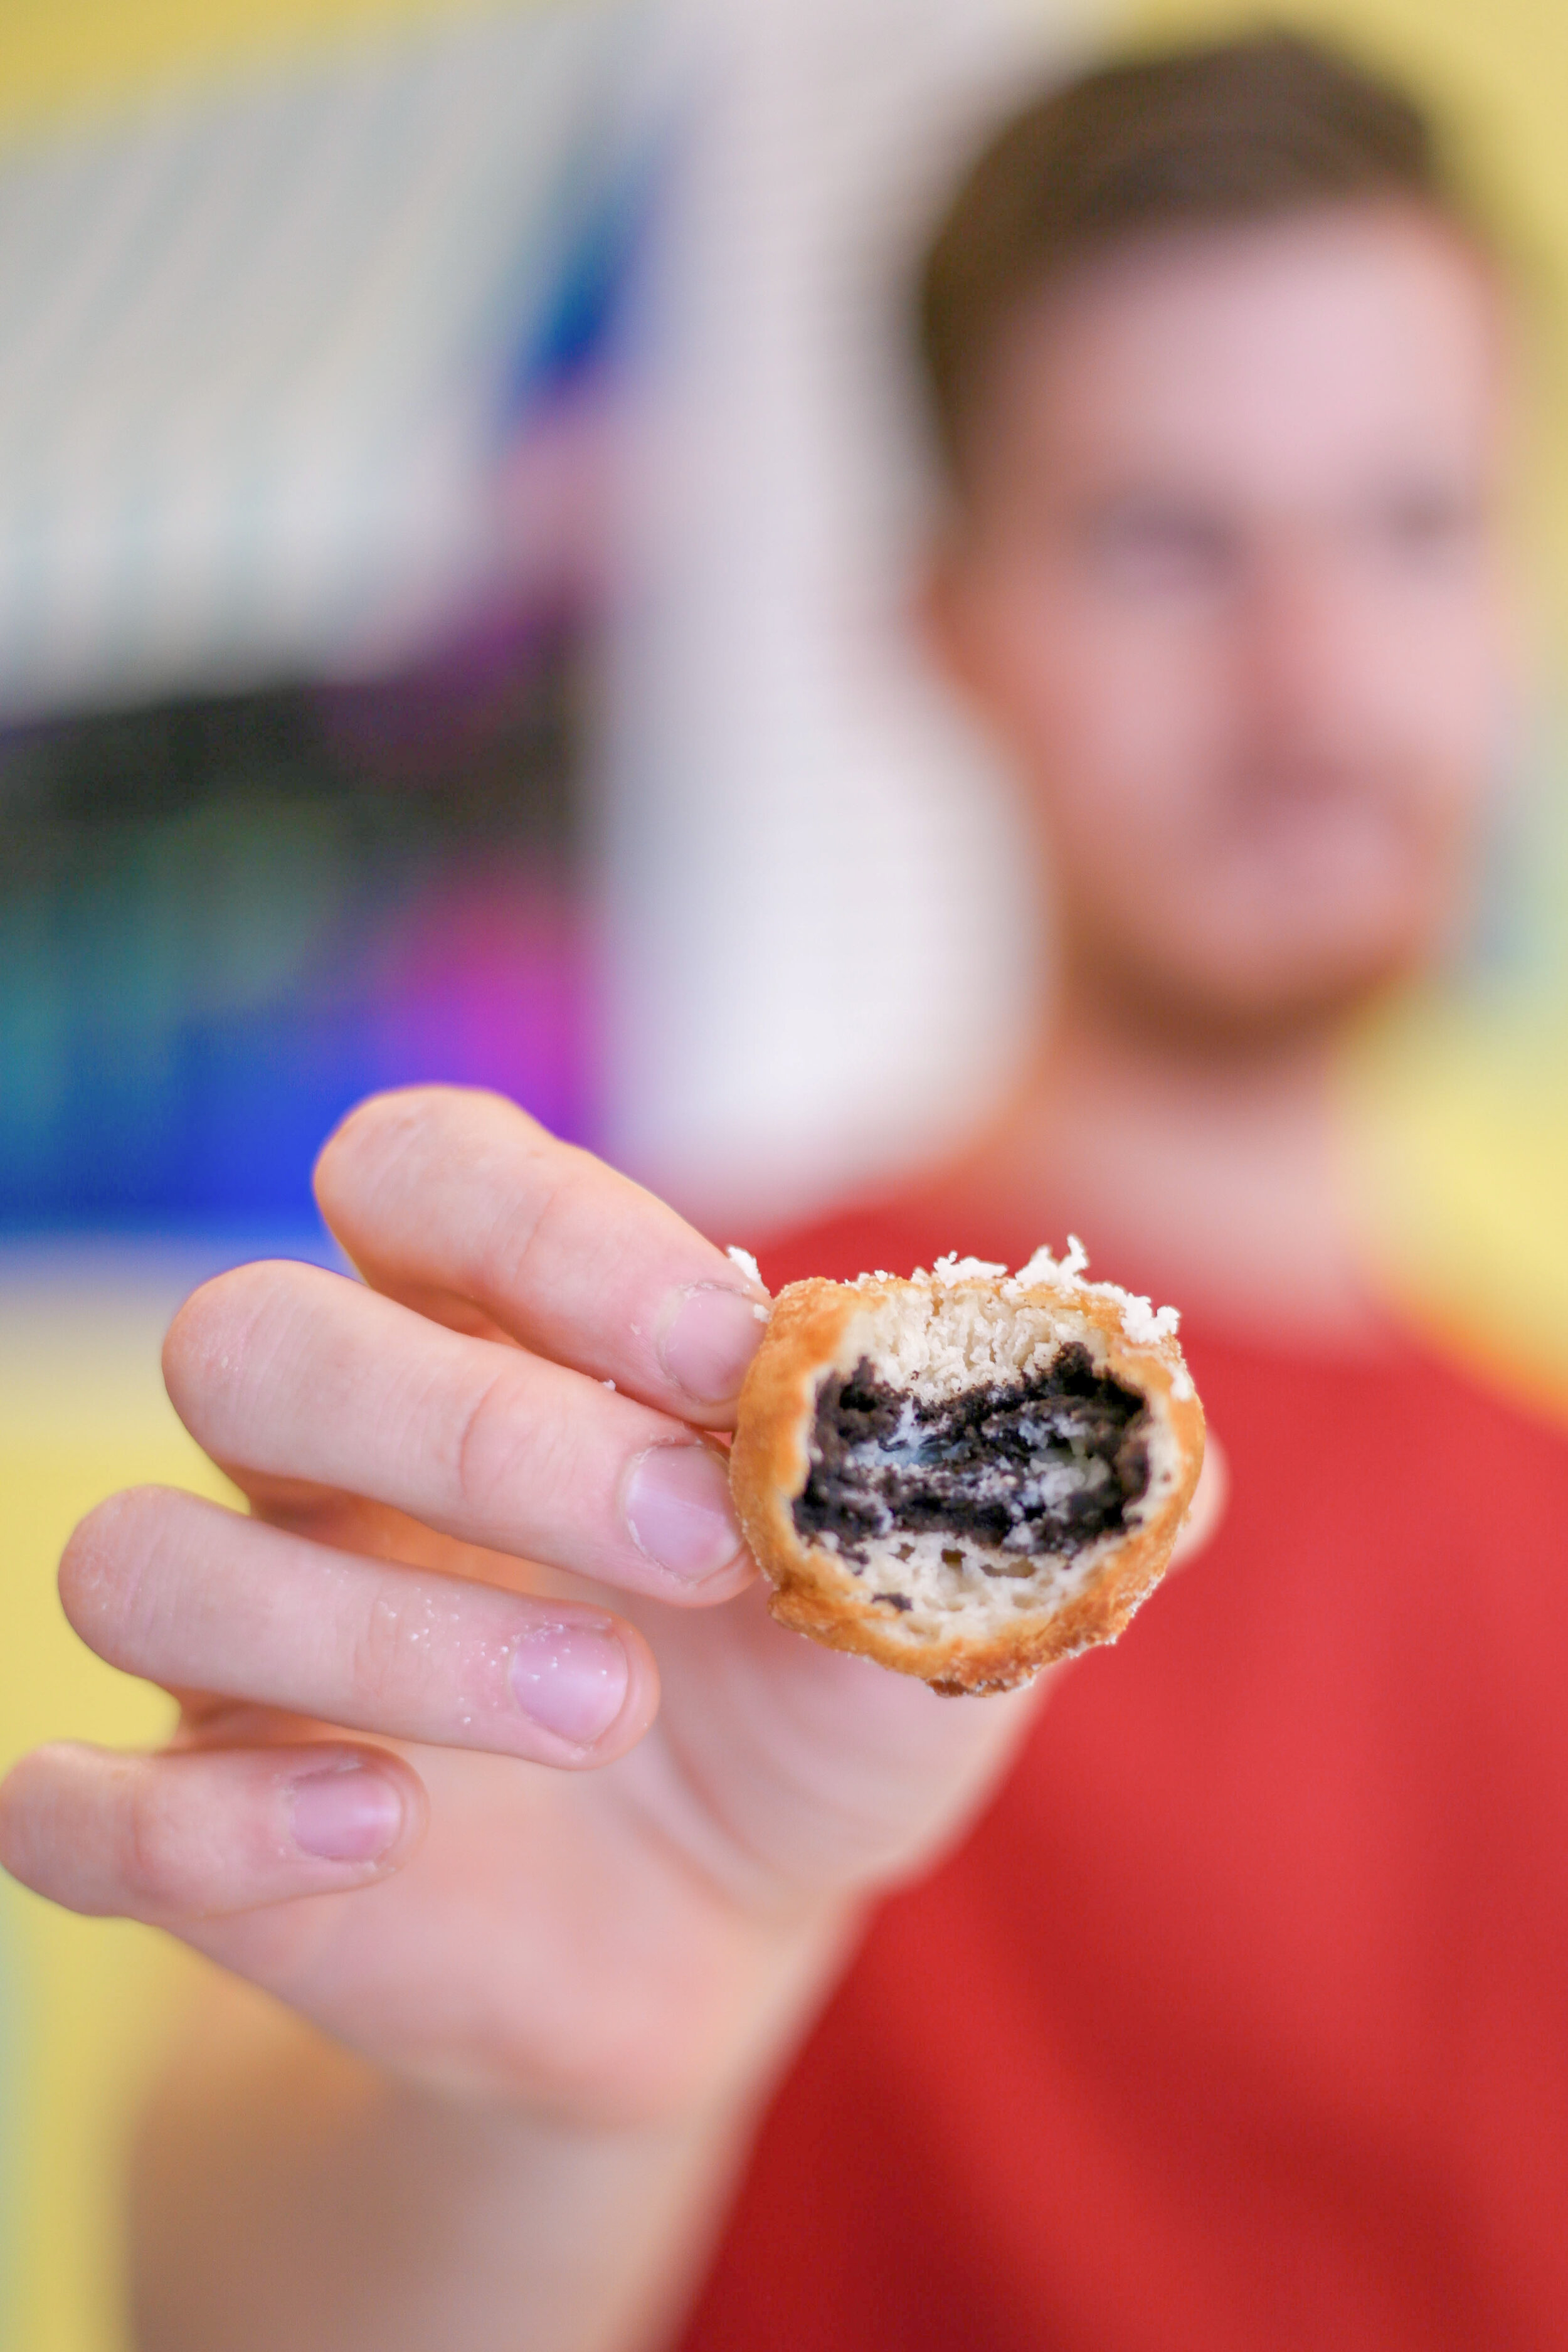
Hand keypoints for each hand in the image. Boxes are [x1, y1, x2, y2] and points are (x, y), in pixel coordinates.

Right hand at [0, 1089, 1042, 2127]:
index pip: (418, 1171)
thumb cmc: (811, 1716)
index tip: (738, 1346)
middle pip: (254, 1332)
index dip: (555, 1233)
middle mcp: (332, 1454)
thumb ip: (1031, 1497)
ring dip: (375, 1626)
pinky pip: (69, 1798)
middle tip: (689, 1540)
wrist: (707, 1936)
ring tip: (605, 1709)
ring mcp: (245, 1634)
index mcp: (491, 1337)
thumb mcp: (936, 1608)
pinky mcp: (198, 1819)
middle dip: (473, 1424)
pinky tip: (384, 1834)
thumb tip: (1163, 1427)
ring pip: (150, 1550)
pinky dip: (204, 1814)